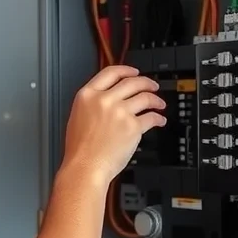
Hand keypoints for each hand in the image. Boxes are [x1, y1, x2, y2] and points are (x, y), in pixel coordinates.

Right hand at [62, 65, 165, 184]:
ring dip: (155, 99)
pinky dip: (158, 118)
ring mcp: (120, 112)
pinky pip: (151, 117)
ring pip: (145, 97)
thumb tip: (110, 98)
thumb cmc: (80, 150)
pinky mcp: (133, 126)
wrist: (85, 167)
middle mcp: (104, 100)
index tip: (134, 72)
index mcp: (87, 95)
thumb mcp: (77, 117)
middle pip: (132, 82)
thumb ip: (92, 103)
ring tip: (159, 103)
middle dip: (146, 82)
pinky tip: (159, 119)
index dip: (126, 70)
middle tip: (152, 86)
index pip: (111, 73)